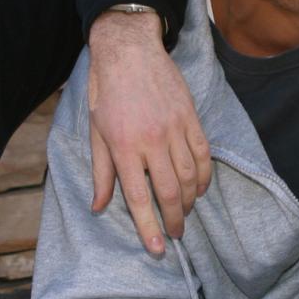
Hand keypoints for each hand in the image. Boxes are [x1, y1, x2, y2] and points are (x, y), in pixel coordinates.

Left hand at [87, 9, 210, 254]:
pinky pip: (203, 155)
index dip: (149, 227)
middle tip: (175, 234)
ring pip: (189, 177)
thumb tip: (98, 206)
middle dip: (174, 219)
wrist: (129, 50)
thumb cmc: (107, 91)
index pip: (139, 197)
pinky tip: (198, 188)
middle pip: (168, 192)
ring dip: (188, 201)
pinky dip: (203, 176)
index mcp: (123, 147)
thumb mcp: (95, 132)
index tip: (158, 248)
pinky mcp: (190, 117)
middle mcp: (151, 141)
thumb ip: (101, 172)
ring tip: (184, 213)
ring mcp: (174, 128)